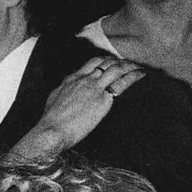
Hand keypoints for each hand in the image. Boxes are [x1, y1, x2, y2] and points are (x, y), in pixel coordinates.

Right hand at [17, 56, 145, 155]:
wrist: (52, 130)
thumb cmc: (50, 121)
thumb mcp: (54, 99)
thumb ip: (63, 91)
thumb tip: (66, 92)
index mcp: (72, 79)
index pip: (92, 63)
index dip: (104, 61)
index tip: (111, 62)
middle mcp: (85, 79)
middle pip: (106, 63)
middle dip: (118, 61)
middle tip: (128, 63)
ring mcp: (95, 87)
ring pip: (116, 68)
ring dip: (129, 65)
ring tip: (138, 66)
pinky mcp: (103, 98)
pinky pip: (123, 82)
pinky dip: (134, 75)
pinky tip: (141, 74)